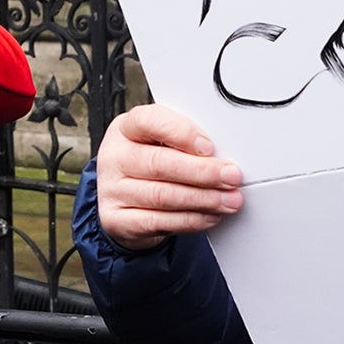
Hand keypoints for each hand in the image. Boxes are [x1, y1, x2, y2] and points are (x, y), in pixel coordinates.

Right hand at [94, 104, 243, 251]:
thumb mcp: (161, 143)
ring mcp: (112, 190)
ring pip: (162, 196)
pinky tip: (210, 215)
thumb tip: (221, 155)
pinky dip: (191, 220)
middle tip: (231, 176)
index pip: (147, 121)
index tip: (209, 147)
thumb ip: (184, 143)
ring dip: (203, 199)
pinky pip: (158, 222)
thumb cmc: (150, 165)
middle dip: (202, 172)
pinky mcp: (117, 220)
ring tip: (229, 200)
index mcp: (125, 129)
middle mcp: (114, 157)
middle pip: (159, 163)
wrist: (124, 202)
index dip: (180, 133)